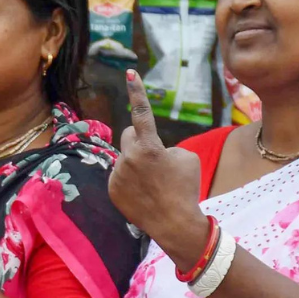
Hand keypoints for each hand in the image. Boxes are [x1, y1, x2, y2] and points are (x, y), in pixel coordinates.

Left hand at [109, 71, 208, 261]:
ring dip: (136, 162)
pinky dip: (129, 179)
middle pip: (129, 135)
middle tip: (154, 157)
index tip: (130, 73)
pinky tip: (143, 193)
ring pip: (125, 157)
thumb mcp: (186, 159)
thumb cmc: (186, 188)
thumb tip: (149, 150)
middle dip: (139, 140)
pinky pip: (120, 174)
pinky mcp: (111, 188)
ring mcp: (117, 174)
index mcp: (149, 146)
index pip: (142, 112)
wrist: (175, 223)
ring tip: (152, 183)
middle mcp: (128, 157)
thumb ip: (164, 147)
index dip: (137, 92)